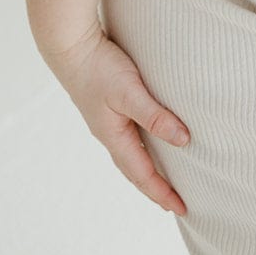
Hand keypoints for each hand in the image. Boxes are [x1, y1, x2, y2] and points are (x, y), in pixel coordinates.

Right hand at [39, 24, 190, 216]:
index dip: (162, 192)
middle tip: (175, 203)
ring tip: (165, 178)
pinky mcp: (109, 106)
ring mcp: (108, 121)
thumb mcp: (130, 93)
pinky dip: (143, 147)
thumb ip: (155, 116)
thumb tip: (184, 140)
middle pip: (135, 170)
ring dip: (148, 169)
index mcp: (114, 137)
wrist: (71, 46)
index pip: (142, 174)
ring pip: (132, 154)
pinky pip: (130, 136)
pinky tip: (151, 139)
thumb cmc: (100, 69)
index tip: (181, 208)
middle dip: (154, 188)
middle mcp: (110, 134)